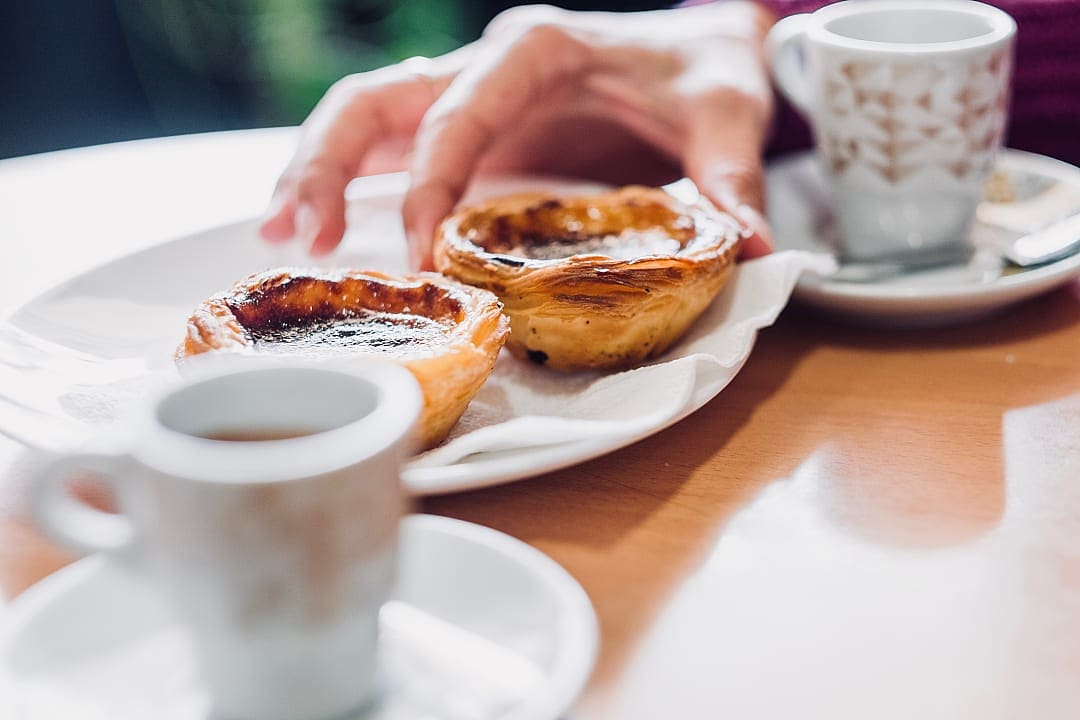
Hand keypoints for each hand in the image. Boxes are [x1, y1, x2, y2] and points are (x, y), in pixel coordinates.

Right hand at [260, 2, 776, 268]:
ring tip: (280, 233)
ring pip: (366, 117)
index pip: (458, 113)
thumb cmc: (703, 72)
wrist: (699, 52)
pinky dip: (349, 183)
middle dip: (326, 162)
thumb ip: (730, 177)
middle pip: (377, 101)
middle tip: (294, 234)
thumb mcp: (725, 112)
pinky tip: (321, 228)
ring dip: (316, 169)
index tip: (421, 252)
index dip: (427, 182)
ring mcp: (469, 98)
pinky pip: (391, 146)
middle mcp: (486, 66)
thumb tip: (748, 248)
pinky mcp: (470, 131)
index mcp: (536, 48)